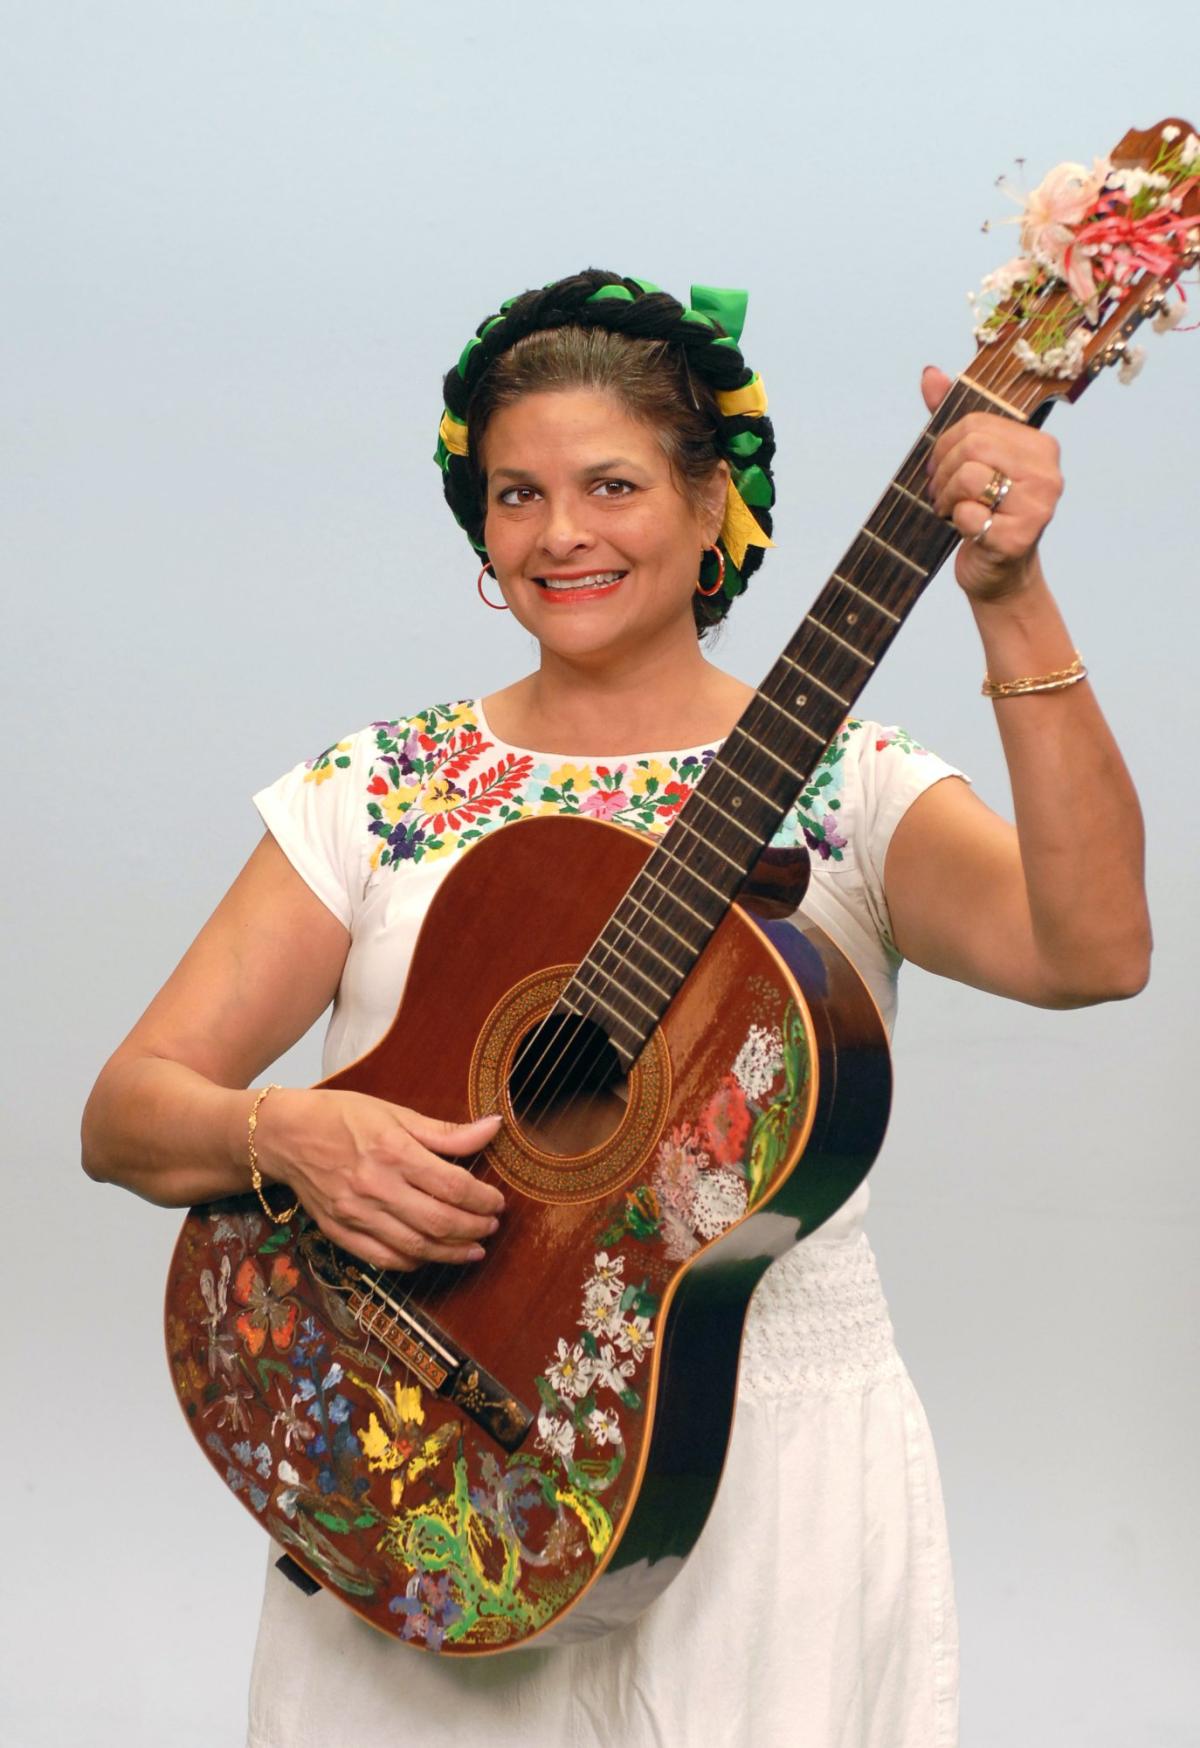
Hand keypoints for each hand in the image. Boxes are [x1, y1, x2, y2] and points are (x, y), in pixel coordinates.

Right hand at [254, 1087, 504, 1270]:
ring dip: (451, 1252)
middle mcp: (375, 1186)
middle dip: (473, 1228)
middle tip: (491, 1227)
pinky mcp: (339, 1232)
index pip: (452, 1185)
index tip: (497, 1202)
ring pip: (414, 1246)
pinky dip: (413, 1262)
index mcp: (393, 1151)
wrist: (284, 1135)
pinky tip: (431, 1256)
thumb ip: (445, 1131)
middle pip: (438, 1221)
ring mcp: (355, 1213)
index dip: (482, 1199)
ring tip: (474, 1249)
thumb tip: (493, 1128)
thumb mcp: (396, 1113)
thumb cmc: (342, 1117)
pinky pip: (383, 1259)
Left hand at [922, 364, 1063, 602]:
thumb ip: (953, 419)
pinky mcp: (1018, 538)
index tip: (941, 468)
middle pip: (972, 447)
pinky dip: (955, 523)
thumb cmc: (984, 514)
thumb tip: (930, 374)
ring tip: (948, 510)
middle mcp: (1047, 473)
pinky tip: (966, 530)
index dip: (945, 445)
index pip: (977, 423)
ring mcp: (1038, 507)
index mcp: (1041, 446)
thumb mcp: (970, 463)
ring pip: (968, 477)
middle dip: (942, 472)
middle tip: (940, 493)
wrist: (1000, 575)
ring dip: (944, 497)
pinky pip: (967, 514)